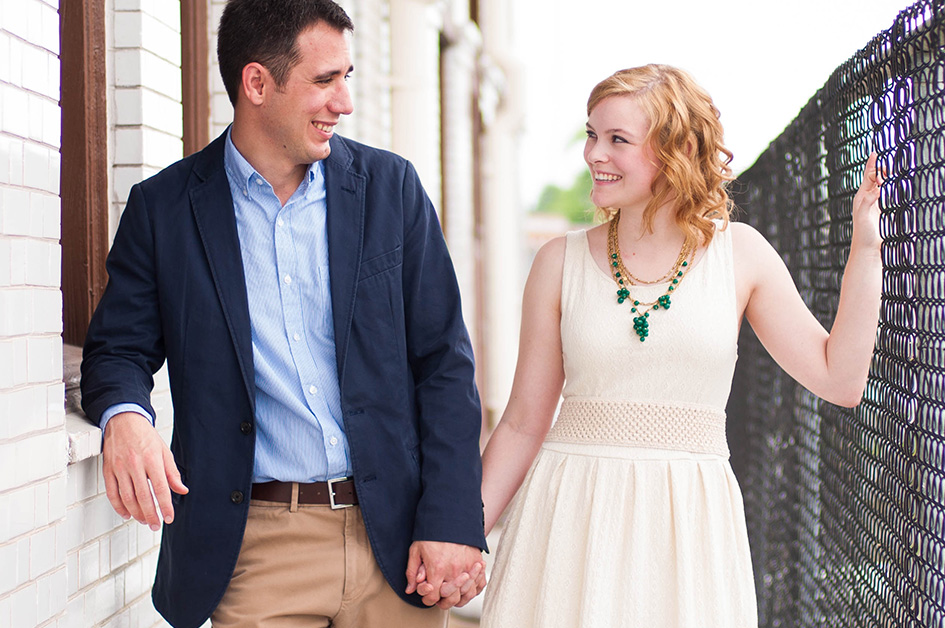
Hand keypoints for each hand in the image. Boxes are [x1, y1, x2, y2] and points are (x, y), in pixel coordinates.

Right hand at [102, 412, 187, 529]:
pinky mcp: (108, 470)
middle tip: (155, 525)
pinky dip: (118, 507)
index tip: (169, 517)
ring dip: (136, 513)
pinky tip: (126, 514)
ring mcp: (119, 468)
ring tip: (143, 521)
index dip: (165, 506)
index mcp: (152, 459)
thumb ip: (172, 473)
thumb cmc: (145, 436)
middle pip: (142, 496)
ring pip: (127, 497)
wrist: (123, 421)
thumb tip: (181, 490)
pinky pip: (112, 493)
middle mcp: (135, 464)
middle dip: (150, 515)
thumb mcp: (164, 451)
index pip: (160, 488)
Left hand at [405, 541, 484, 608]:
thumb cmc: (432, 533)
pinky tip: (467, 586)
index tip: (428, 593)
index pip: (433, 597)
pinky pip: (480, 583)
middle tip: (440, 597)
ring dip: (460, 598)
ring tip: (453, 594)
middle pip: (451, 600)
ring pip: (467, 594)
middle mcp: (454, 571)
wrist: (450, 516)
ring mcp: (468, 567)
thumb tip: (410, 589)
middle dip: (443, 602)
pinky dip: (474, 588)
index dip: (428, 599)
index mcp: (437, 569)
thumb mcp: (416, 550)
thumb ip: (412, 572)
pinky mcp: (477, 561)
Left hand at [851, 151, 883, 250]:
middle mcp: (866, 197)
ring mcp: (874, 202)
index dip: (873, 167)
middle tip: (886, 168)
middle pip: (873, 177)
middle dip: (879, 168)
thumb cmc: (863, 234)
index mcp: (861, 197)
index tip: (879, 166)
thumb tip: (877, 189)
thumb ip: (868, 202)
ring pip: (879, 183)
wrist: (868, 248)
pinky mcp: (881, 209)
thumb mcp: (863, 216)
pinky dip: (887, 185)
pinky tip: (890, 182)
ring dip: (883, 175)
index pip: (868, 176)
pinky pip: (884, 193)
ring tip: (886, 168)